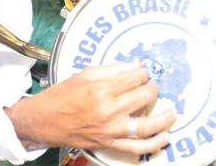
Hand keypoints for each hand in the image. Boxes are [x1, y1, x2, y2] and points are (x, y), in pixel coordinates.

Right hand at [5, 62, 175, 153]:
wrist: (44, 120)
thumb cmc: (62, 96)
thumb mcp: (85, 74)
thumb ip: (112, 69)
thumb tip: (135, 67)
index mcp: (102, 88)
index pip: (136, 77)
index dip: (143, 72)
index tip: (142, 72)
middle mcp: (108, 110)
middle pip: (144, 96)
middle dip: (151, 88)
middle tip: (149, 85)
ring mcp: (110, 129)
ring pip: (147, 125)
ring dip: (164, 117)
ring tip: (171, 111)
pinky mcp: (109, 143)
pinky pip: (136, 147)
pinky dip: (154, 144)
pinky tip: (165, 137)